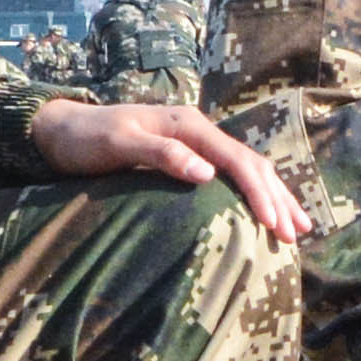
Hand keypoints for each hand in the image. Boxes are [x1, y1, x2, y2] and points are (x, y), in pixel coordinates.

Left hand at [30, 99, 312, 243]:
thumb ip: (161, 155)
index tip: (273, 225)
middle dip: (277, 198)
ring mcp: (195, 141)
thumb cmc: (86, 140)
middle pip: (251, 163)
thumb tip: (206, 173)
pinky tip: (264, 211)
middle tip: (296, 234)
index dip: (259, 193)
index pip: (236, 160)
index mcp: (188, 125)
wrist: (63, 130)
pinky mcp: (188, 155)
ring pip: (247, 167)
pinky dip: (254, 193)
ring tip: (297, 226)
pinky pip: (232, 174)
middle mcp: (198, 129)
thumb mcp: (118, 145)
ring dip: (274, 196)